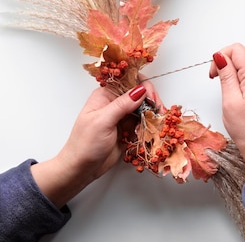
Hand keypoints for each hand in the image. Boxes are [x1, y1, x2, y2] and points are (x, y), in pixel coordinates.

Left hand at [31, 82, 153, 207]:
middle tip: (158, 111)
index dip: (143, 85)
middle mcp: (115, 103)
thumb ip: (122, 104)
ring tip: (157, 121)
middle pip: (140, 94)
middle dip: (151, 101)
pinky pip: (143, 122)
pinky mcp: (128, 129)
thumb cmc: (85, 144)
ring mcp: (122, 116)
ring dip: (152, 114)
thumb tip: (140, 89)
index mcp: (106, 95)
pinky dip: (150, 124)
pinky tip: (152, 128)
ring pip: (144, 108)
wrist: (81, 169)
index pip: (129, 81)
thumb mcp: (102, 121)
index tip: (151, 97)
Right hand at [209, 43, 244, 178]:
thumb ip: (226, 75)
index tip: (214, 74)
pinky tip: (236, 97)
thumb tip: (220, 56)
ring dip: (232, 74)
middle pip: (242, 56)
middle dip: (226, 65)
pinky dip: (240, 81)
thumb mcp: (230, 100)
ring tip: (227, 94)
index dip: (221, 57)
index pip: (236, 49)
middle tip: (217, 83)